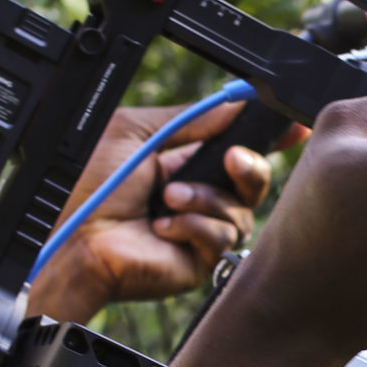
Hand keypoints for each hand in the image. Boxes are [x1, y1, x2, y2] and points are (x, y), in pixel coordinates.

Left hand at [28, 101, 305, 323]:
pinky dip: (195, 225)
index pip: (234, 148)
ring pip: (241, 209)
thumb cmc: (88, 187)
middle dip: (250, 165)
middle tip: (233, 160)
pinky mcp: (200, 262)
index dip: (266, 138)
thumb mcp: (136, 131)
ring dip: (204, 198)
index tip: (292, 128)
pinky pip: (223, 237)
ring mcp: (199, 231)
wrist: (74, 238)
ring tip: (167, 199)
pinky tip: (164, 228)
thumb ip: (189, 119)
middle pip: (251, 180)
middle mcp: (196, 198)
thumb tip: (233, 104)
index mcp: (182, 164)